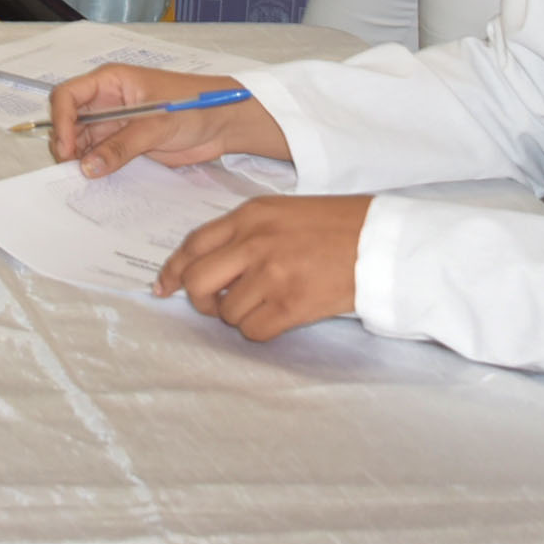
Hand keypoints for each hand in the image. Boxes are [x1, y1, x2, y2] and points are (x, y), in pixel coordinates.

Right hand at [47, 63, 286, 173]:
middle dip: (67, 143)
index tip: (66, 148)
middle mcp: (108, 100)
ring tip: (85, 177)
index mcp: (111, 81)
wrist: (225, 123)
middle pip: (71, 120)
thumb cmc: (195, 106)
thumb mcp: (157, 124)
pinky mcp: (127, 142)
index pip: (69, 96)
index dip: (60, 120)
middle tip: (73, 169)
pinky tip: (96, 178)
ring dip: (81, 158)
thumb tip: (88, 167)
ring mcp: (116, 122)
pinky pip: (102, 155)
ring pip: (83, 140)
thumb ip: (122, 145)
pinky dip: (96, 166)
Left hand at [156, 194, 369, 339]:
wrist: (379, 241)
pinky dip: (260, 330)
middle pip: (198, 281)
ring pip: (227, 312)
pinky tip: (277, 317)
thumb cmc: (334, 225)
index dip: (173, 270)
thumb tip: (209, 265)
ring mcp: (272, 274)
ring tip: (263, 304)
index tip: (164, 287)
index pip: (193, 245)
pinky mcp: (292, 304)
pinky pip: (254, 330)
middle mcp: (254, 243)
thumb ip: (243, 233)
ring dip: (238, 316)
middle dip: (200, 300)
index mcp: (249, 215)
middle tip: (214, 305)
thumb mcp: (281, 212)